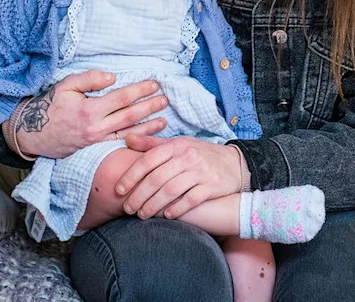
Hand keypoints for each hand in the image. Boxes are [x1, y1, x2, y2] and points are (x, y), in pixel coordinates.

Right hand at [15, 70, 168, 158]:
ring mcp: (96, 141)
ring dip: (148, 127)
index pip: (122, 98)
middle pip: (130, 116)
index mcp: (89, 109)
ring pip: (128, 134)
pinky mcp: (95, 149)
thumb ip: (89, 79)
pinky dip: (136, 141)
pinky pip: (119, 145)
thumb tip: (113, 77)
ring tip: (164, 120)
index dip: (140, 91)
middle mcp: (95, 128)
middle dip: (150, 107)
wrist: (32, 134)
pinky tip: (147, 138)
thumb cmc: (50, 105)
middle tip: (165, 100)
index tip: (155, 84)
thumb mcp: (66, 85)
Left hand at [116, 135, 242, 219]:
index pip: (148, 159)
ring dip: (153, 205)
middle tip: (128, 209)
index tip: (119, 190)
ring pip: (171, 190)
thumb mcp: (178, 144)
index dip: (131, 176)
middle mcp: (188, 157)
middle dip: (139, 195)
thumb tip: (127, 139)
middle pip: (157, 178)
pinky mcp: (211, 186)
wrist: (235, 163)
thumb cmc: (199, 154)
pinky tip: (167, 216)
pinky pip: (190, 199)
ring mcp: (200, 171)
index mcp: (176, 145)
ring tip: (142, 215)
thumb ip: (152, 144)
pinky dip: (177, 208)